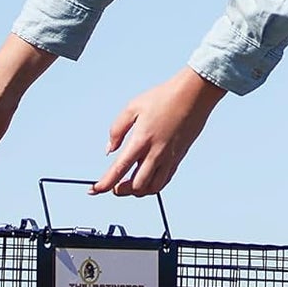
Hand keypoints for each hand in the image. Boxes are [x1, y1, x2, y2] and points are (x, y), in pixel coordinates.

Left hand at [91, 67, 226, 196]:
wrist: (193, 95)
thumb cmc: (163, 98)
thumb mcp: (132, 107)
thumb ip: (117, 130)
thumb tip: (109, 149)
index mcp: (141, 140)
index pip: (119, 170)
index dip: (104, 184)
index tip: (94, 190)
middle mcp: (156, 153)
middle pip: (136, 186)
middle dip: (121, 190)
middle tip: (113, 186)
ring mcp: (169, 158)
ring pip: (152, 188)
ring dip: (138, 191)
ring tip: (129, 184)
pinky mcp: (178, 158)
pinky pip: (165, 180)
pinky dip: (153, 185)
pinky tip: (146, 179)